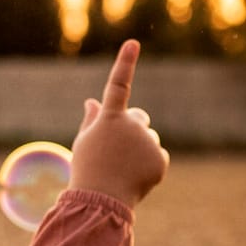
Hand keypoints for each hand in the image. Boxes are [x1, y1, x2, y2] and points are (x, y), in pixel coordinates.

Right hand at [68, 40, 168, 207]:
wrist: (101, 202)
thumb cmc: (88, 171)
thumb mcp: (85, 143)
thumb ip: (93, 121)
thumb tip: (93, 101)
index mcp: (109, 118)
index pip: (118, 84)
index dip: (125, 63)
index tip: (133, 43)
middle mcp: (131, 124)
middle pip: (139, 118)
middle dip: (133, 128)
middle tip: (118, 153)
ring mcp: (147, 141)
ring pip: (149, 139)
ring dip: (140, 150)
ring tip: (123, 170)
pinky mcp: (160, 159)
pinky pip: (158, 157)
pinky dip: (149, 167)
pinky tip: (135, 179)